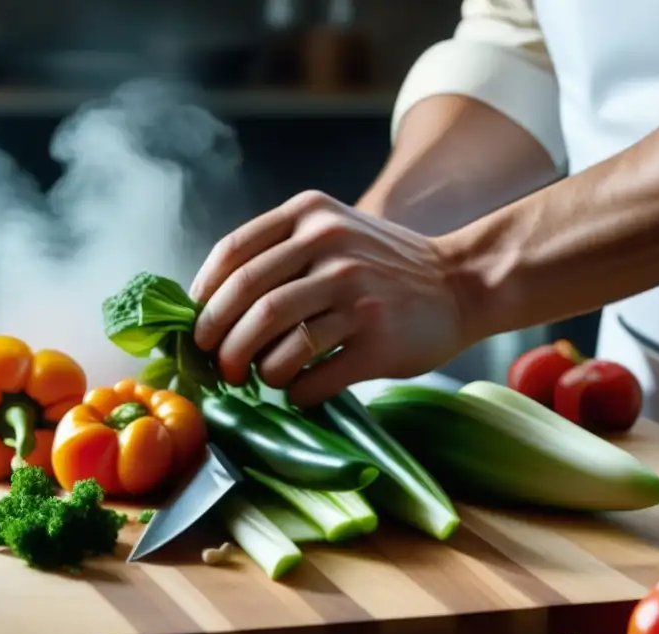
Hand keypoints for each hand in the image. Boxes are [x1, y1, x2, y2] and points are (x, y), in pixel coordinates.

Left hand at [189, 190, 468, 405]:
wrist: (461, 283)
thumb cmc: (384, 265)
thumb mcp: (334, 231)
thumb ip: (280, 251)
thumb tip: (212, 304)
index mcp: (310, 216)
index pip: (233, 254)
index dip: (203, 296)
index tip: (197, 326)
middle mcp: (331, 248)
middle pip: (248, 302)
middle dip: (220, 342)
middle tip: (219, 364)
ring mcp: (357, 295)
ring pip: (276, 344)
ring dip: (256, 371)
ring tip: (260, 377)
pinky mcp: (377, 342)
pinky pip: (313, 378)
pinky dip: (294, 392)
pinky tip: (298, 390)